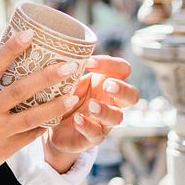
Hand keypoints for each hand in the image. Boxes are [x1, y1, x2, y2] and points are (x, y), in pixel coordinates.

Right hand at [0, 29, 79, 184]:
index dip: (12, 47)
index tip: (30, 33)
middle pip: (20, 89)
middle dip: (48, 76)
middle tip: (69, 65)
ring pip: (32, 116)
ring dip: (55, 104)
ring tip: (73, 94)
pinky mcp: (2, 151)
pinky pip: (29, 136)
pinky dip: (45, 125)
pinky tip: (59, 117)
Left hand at [44, 55, 139, 170]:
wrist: (51, 126)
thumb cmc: (63, 95)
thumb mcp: (67, 78)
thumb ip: (69, 66)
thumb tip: (59, 48)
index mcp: (106, 82)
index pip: (122, 69)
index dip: (110, 64)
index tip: (88, 62)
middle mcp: (110, 101)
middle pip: (133, 95)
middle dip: (123, 89)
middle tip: (108, 85)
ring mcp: (104, 120)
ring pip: (118, 118)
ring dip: (106, 110)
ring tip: (91, 105)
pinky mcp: (92, 137)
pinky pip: (96, 134)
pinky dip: (88, 126)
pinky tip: (78, 120)